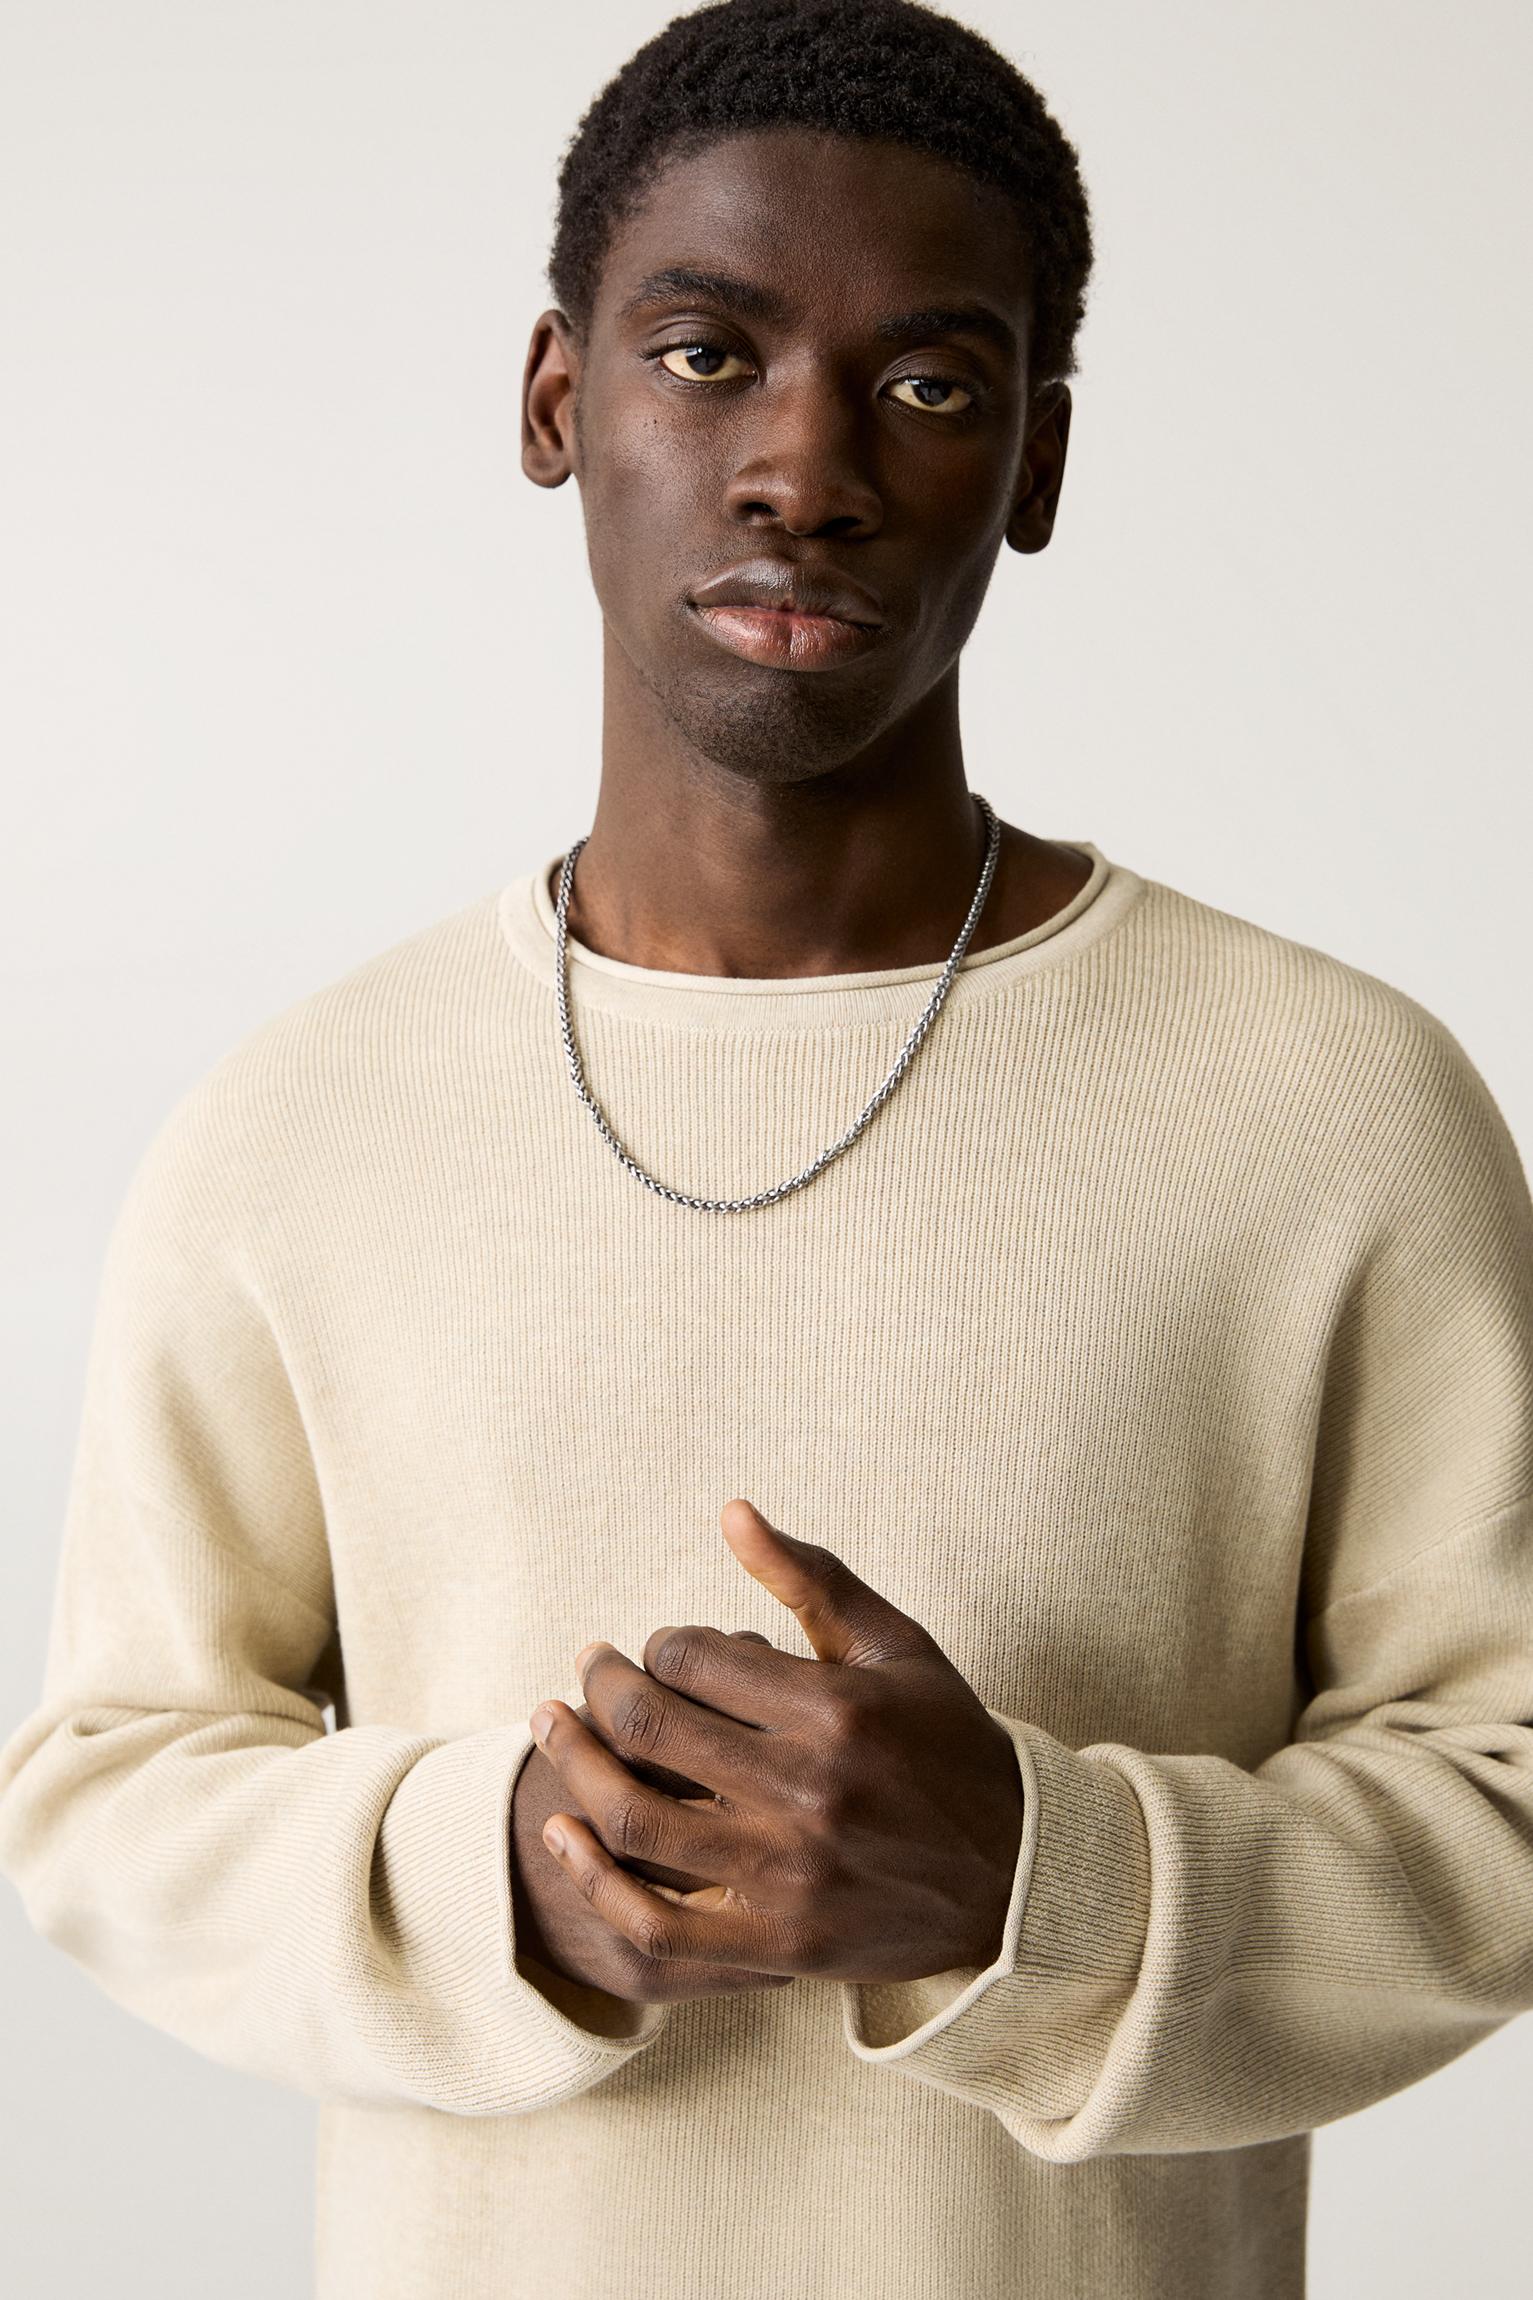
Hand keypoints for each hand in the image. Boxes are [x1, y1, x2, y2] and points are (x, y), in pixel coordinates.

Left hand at [529, 1500, 1024, 1986]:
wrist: (1014, 1877)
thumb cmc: (947, 1743)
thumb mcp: (896, 1647)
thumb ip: (812, 1578)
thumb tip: (730, 1511)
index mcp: (836, 1709)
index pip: (691, 1658)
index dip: (659, 1643)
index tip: (660, 1649)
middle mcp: (808, 1791)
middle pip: (650, 1728)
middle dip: (599, 1686)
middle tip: (586, 1668)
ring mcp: (788, 1876)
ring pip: (635, 1819)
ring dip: (573, 1763)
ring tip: (552, 1725)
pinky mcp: (776, 1944)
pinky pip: (656, 1924)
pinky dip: (594, 1881)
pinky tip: (561, 1831)